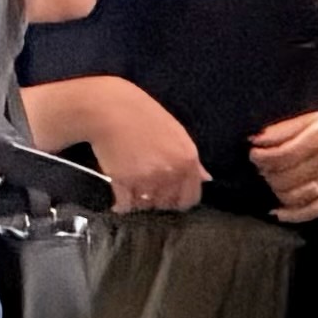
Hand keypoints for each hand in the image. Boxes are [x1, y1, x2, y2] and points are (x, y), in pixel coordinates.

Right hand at [63, 74, 206, 214]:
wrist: (111, 111)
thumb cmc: (144, 117)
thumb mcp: (176, 133)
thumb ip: (192, 161)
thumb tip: (206, 179)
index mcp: (187, 160)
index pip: (190, 198)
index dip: (180, 201)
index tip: (170, 198)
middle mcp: (170, 172)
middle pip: (167, 204)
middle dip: (159, 200)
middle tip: (148, 191)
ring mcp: (147, 179)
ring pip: (146, 206)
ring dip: (140, 203)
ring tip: (134, 192)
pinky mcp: (123, 182)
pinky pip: (125, 205)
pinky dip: (122, 205)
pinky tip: (120, 201)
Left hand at [249, 105, 317, 220]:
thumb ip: (286, 128)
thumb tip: (255, 139)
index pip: (280, 155)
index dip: (260, 157)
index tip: (254, 153)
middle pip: (283, 176)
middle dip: (266, 173)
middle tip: (263, 166)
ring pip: (292, 195)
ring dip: (275, 190)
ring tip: (274, 180)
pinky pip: (312, 211)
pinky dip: (291, 215)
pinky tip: (278, 212)